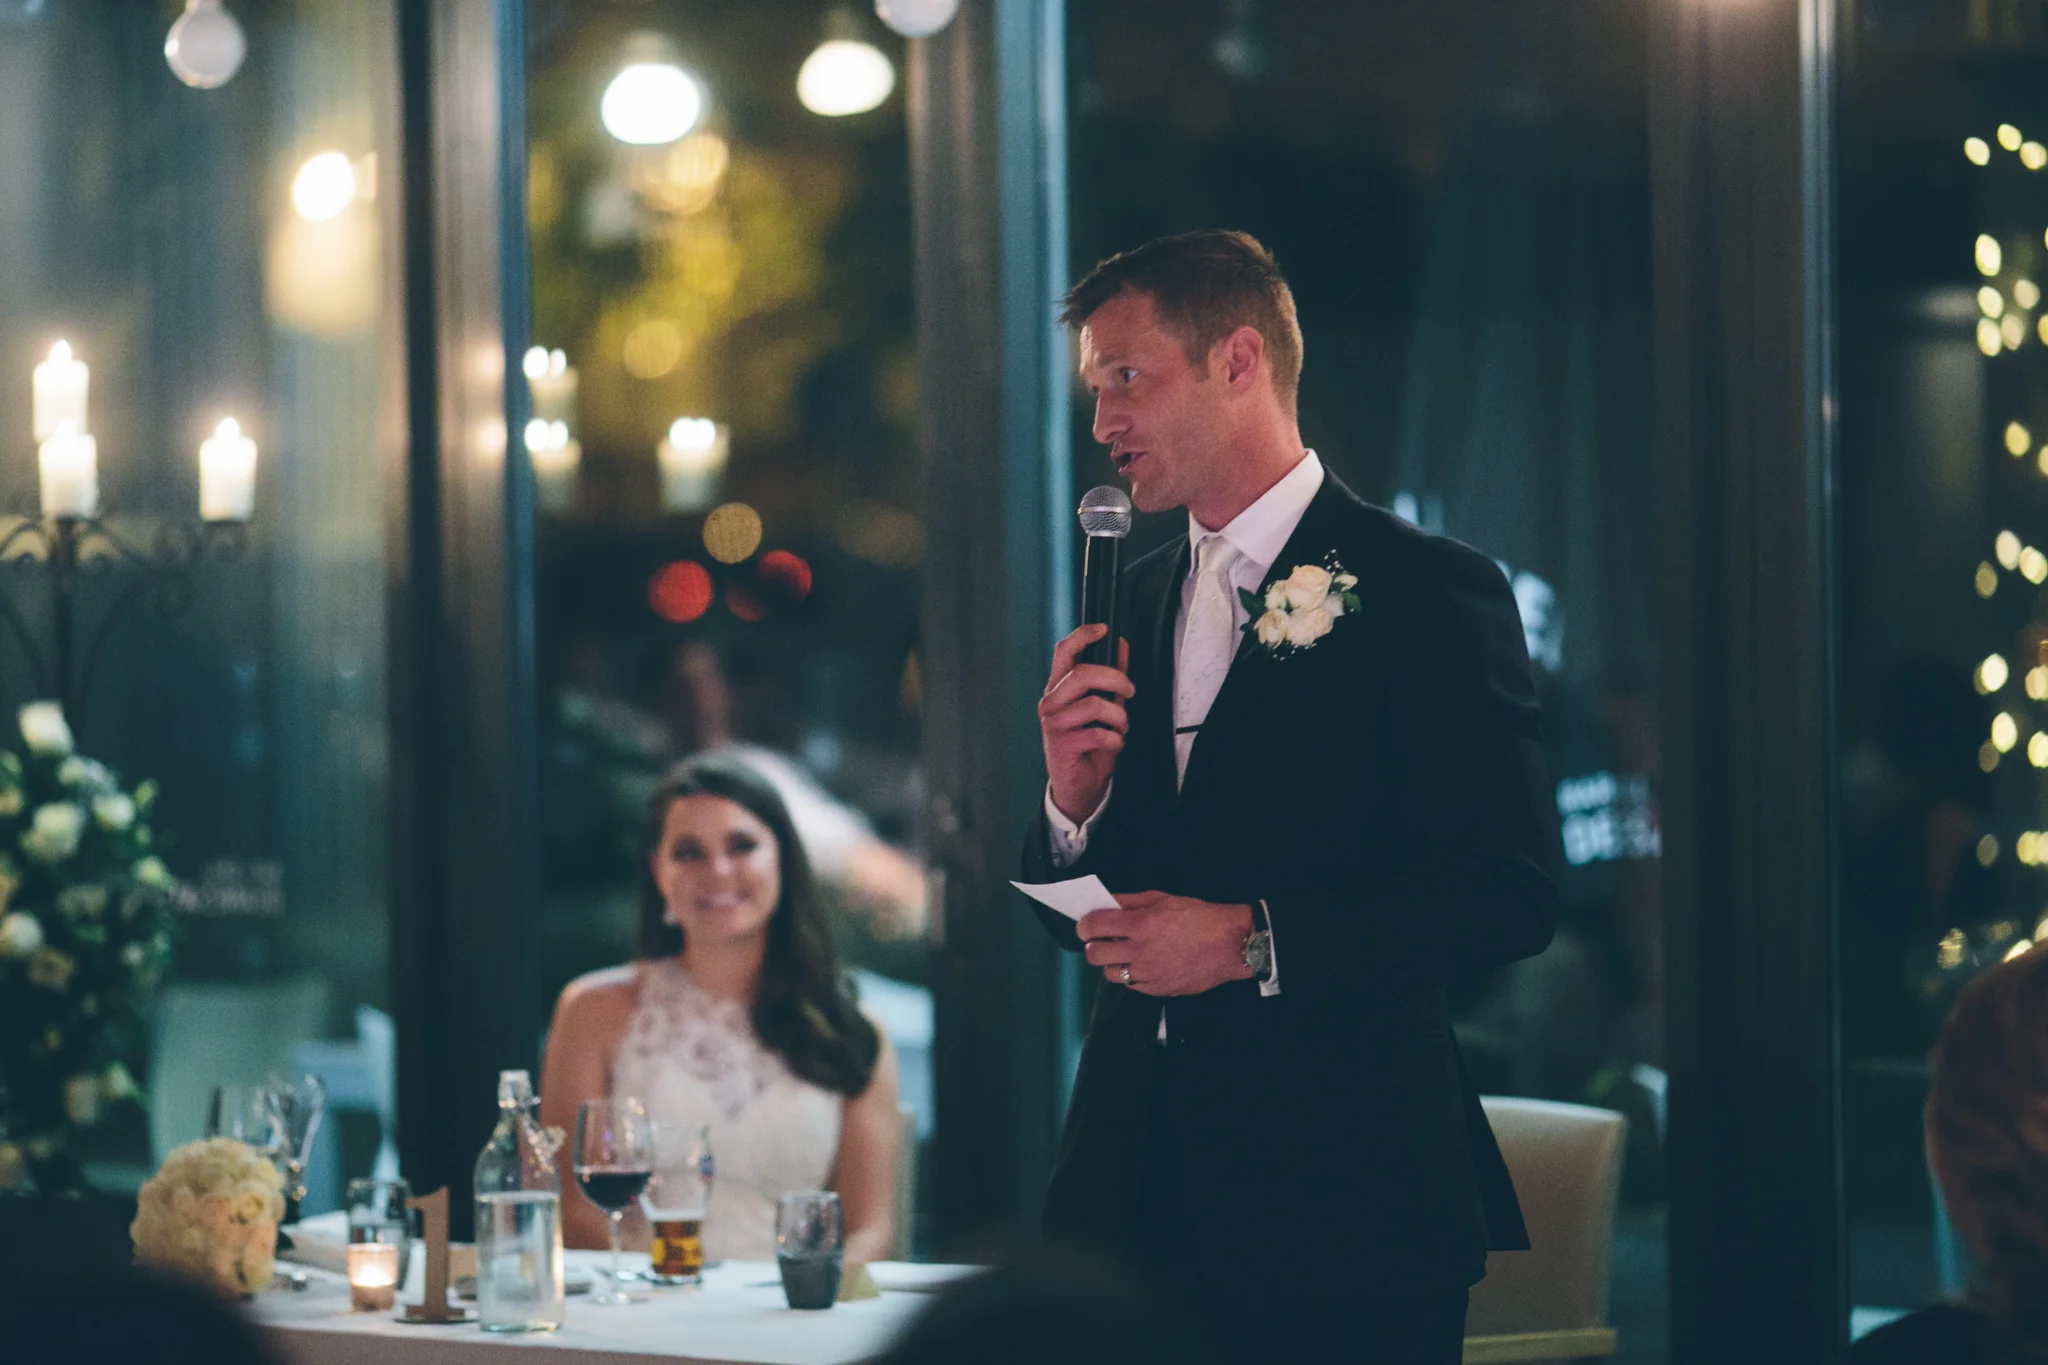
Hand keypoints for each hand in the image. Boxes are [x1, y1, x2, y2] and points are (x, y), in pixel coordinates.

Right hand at [1039, 623, 1132, 823]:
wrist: (1077, 785)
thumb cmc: (1087, 744)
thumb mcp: (1102, 707)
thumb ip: (1110, 678)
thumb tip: (1120, 647)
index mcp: (1058, 687)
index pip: (1064, 652)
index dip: (1083, 636)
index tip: (1104, 629)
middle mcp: (1051, 702)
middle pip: (1083, 674)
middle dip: (1115, 679)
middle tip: (1129, 691)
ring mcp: (1054, 723)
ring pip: (1095, 705)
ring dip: (1119, 717)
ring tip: (1120, 727)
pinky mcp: (1062, 744)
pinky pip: (1099, 733)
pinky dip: (1116, 739)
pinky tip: (1113, 743)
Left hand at [1078, 892, 1254, 996]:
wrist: (1231, 944)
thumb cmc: (1200, 917)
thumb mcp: (1164, 899)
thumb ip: (1131, 901)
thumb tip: (1107, 903)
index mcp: (1141, 925)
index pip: (1094, 926)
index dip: (1084, 925)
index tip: (1086, 925)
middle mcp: (1140, 951)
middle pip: (1094, 955)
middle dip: (1093, 945)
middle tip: (1102, 940)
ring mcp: (1149, 974)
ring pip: (1110, 974)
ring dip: (1112, 962)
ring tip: (1125, 954)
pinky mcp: (1158, 990)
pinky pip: (1131, 986)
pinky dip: (1131, 976)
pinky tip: (1143, 965)